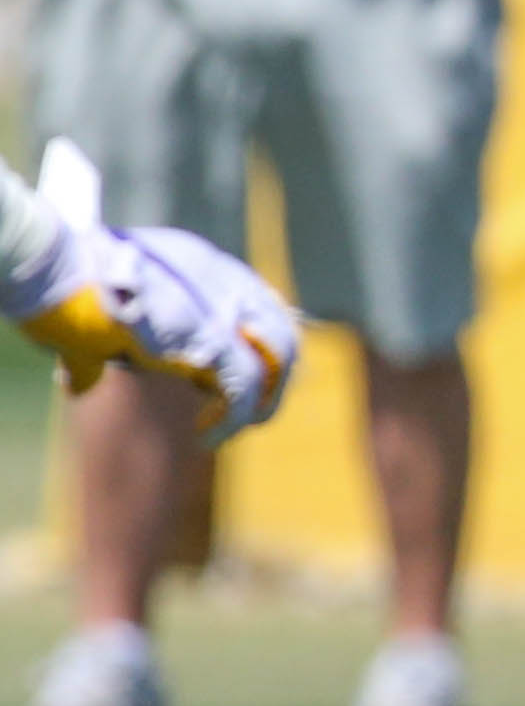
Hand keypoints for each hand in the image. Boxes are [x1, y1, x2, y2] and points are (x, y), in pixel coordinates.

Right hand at [11, 146, 299, 442]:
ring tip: (231, 427)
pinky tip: (207, 438)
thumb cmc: (69, 286)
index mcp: (207, 267)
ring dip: (261, 401)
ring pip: (277, 359)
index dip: (256, 346)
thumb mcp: (95, 316)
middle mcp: (227, 282)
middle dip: (272, 376)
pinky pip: (244, 390)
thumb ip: (100, 347)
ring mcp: (224, 310)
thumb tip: (78, 381)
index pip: (259, 307)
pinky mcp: (209, 342)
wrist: (63, 271)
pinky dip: (232, 419)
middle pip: (279, 332)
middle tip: (250, 410)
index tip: (242, 375)